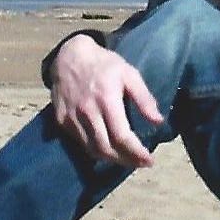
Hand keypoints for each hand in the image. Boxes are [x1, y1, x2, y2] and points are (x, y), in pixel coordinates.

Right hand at [49, 36, 164, 167]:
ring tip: (126, 159)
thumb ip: (144, 98)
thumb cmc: (104, 64)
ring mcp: (71, 118)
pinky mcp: (61, 120)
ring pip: (91, 150)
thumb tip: (159, 121)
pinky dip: (95, 149)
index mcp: (106, 99)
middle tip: (140, 163)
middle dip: (126, 161)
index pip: (122, 136)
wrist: (69, 56)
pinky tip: (107, 148)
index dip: (136, 153)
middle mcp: (87, 112)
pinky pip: (80, 143)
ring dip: (111, 159)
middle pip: (106, 149)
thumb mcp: (129, 74)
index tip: (150, 160)